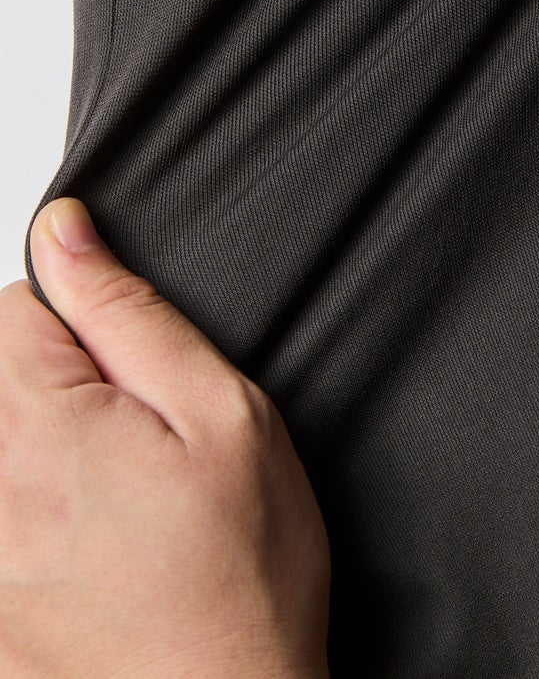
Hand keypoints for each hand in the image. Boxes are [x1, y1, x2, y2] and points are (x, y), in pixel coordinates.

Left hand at [0, 198, 329, 677]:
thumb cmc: (243, 575)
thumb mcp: (221, 415)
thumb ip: (128, 315)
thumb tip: (64, 233)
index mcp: (40, 428)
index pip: (13, 307)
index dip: (85, 323)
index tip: (133, 376)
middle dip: (61, 387)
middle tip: (137, 446)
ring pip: (3, 443)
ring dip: (49, 453)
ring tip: (117, 506)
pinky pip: (9, 513)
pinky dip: (43, 516)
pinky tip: (94, 554)